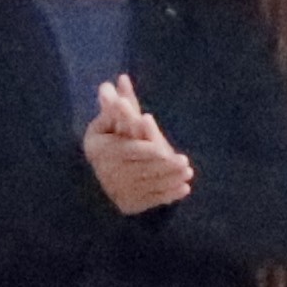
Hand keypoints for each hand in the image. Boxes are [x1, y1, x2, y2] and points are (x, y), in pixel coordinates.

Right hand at [82, 73, 195, 214]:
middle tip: (185, 164)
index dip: (150, 151)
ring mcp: (116, 191)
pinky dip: (168, 195)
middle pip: (142, 169)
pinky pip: (151, 200)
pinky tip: (183, 189)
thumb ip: (117, 105)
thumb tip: (116, 81)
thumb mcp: (109, 122)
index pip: (130, 150)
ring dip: (170, 180)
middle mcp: (106, 172)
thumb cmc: (109, 141)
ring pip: (149, 185)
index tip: (167, 151)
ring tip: (188, 174)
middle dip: (165, 167)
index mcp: (100, 149)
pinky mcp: (127, 205)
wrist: (98, 178)